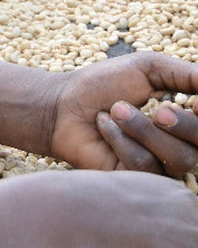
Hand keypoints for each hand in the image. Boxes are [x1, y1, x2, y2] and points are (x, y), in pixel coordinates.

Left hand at [49, 51, 197, 172]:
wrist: (63, 104)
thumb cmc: (103, 84)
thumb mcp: (147, 68)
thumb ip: (186, 74)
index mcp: (182, 119)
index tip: (196, 103)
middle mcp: (175, 145)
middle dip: (184, 126)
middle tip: (159, 111)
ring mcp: (156, 165)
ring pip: (176, 159)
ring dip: (142, 129)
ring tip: (115, 110)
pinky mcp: (133, 180)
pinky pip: (144, 166)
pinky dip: (121, 140)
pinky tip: (104, 126)